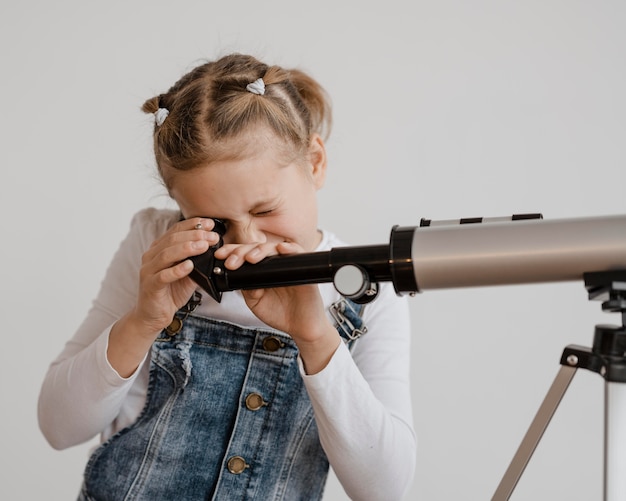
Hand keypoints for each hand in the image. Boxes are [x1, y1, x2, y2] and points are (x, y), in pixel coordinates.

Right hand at [131, 218, 220, 334]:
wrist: (152, 316)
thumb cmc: (170, 293)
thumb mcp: (188, 275)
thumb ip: (197, 263)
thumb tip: (214, 250)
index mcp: (159, 249)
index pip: (175, 231)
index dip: (193, 225)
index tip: (210, 224)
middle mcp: (151, 257)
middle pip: (172, 240)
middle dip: (194, 236)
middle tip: (212, 237)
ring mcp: (149, 271)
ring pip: (166, 255)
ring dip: (186, 249)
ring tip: (203, 246)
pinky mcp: (150, 286)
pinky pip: (163, 276)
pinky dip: (177, 270)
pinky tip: (189, 266)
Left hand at [214, 240, 340, 373]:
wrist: (302, 327)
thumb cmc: (280, 313)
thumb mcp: (256, 302)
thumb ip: (247, 289)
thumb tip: (240, 276)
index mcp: (260, 270)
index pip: (245, 254)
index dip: (232, 252)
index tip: (220, 256)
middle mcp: (273, 264)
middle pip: (256, 248)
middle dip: (241, 252)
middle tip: (232, 262)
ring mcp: (288, 264)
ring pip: (274, 247)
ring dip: (260, 250)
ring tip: (250, 259)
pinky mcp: (303, 268)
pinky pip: (298, 252)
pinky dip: (289, 248)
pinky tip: (280, 249)